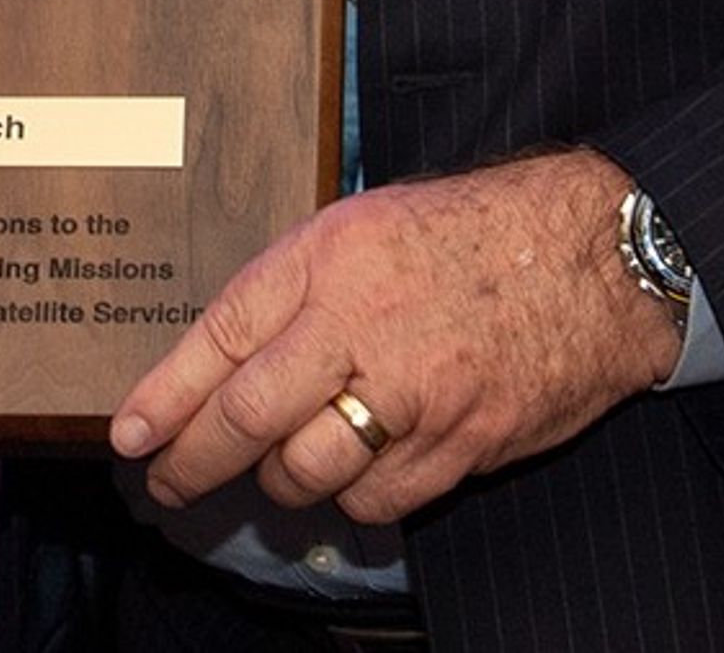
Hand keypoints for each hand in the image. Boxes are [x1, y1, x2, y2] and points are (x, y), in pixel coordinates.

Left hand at [109, 150, 678, 528]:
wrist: (593, 256)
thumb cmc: (473, 232)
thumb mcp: (368, 223)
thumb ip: (298, 284)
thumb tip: (227, 355)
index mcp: (331, 257)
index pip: (224, 334)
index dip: (167, 393)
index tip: (130, 434)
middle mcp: (364, 325)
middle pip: (251, 417)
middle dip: (196, 461)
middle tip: (169, 482)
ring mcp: (417, 393)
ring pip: (310, 473)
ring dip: (281, 484)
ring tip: (275, 473)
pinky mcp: (463, 444)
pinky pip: (380, 499)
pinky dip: (356, 497)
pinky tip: (355, 476)